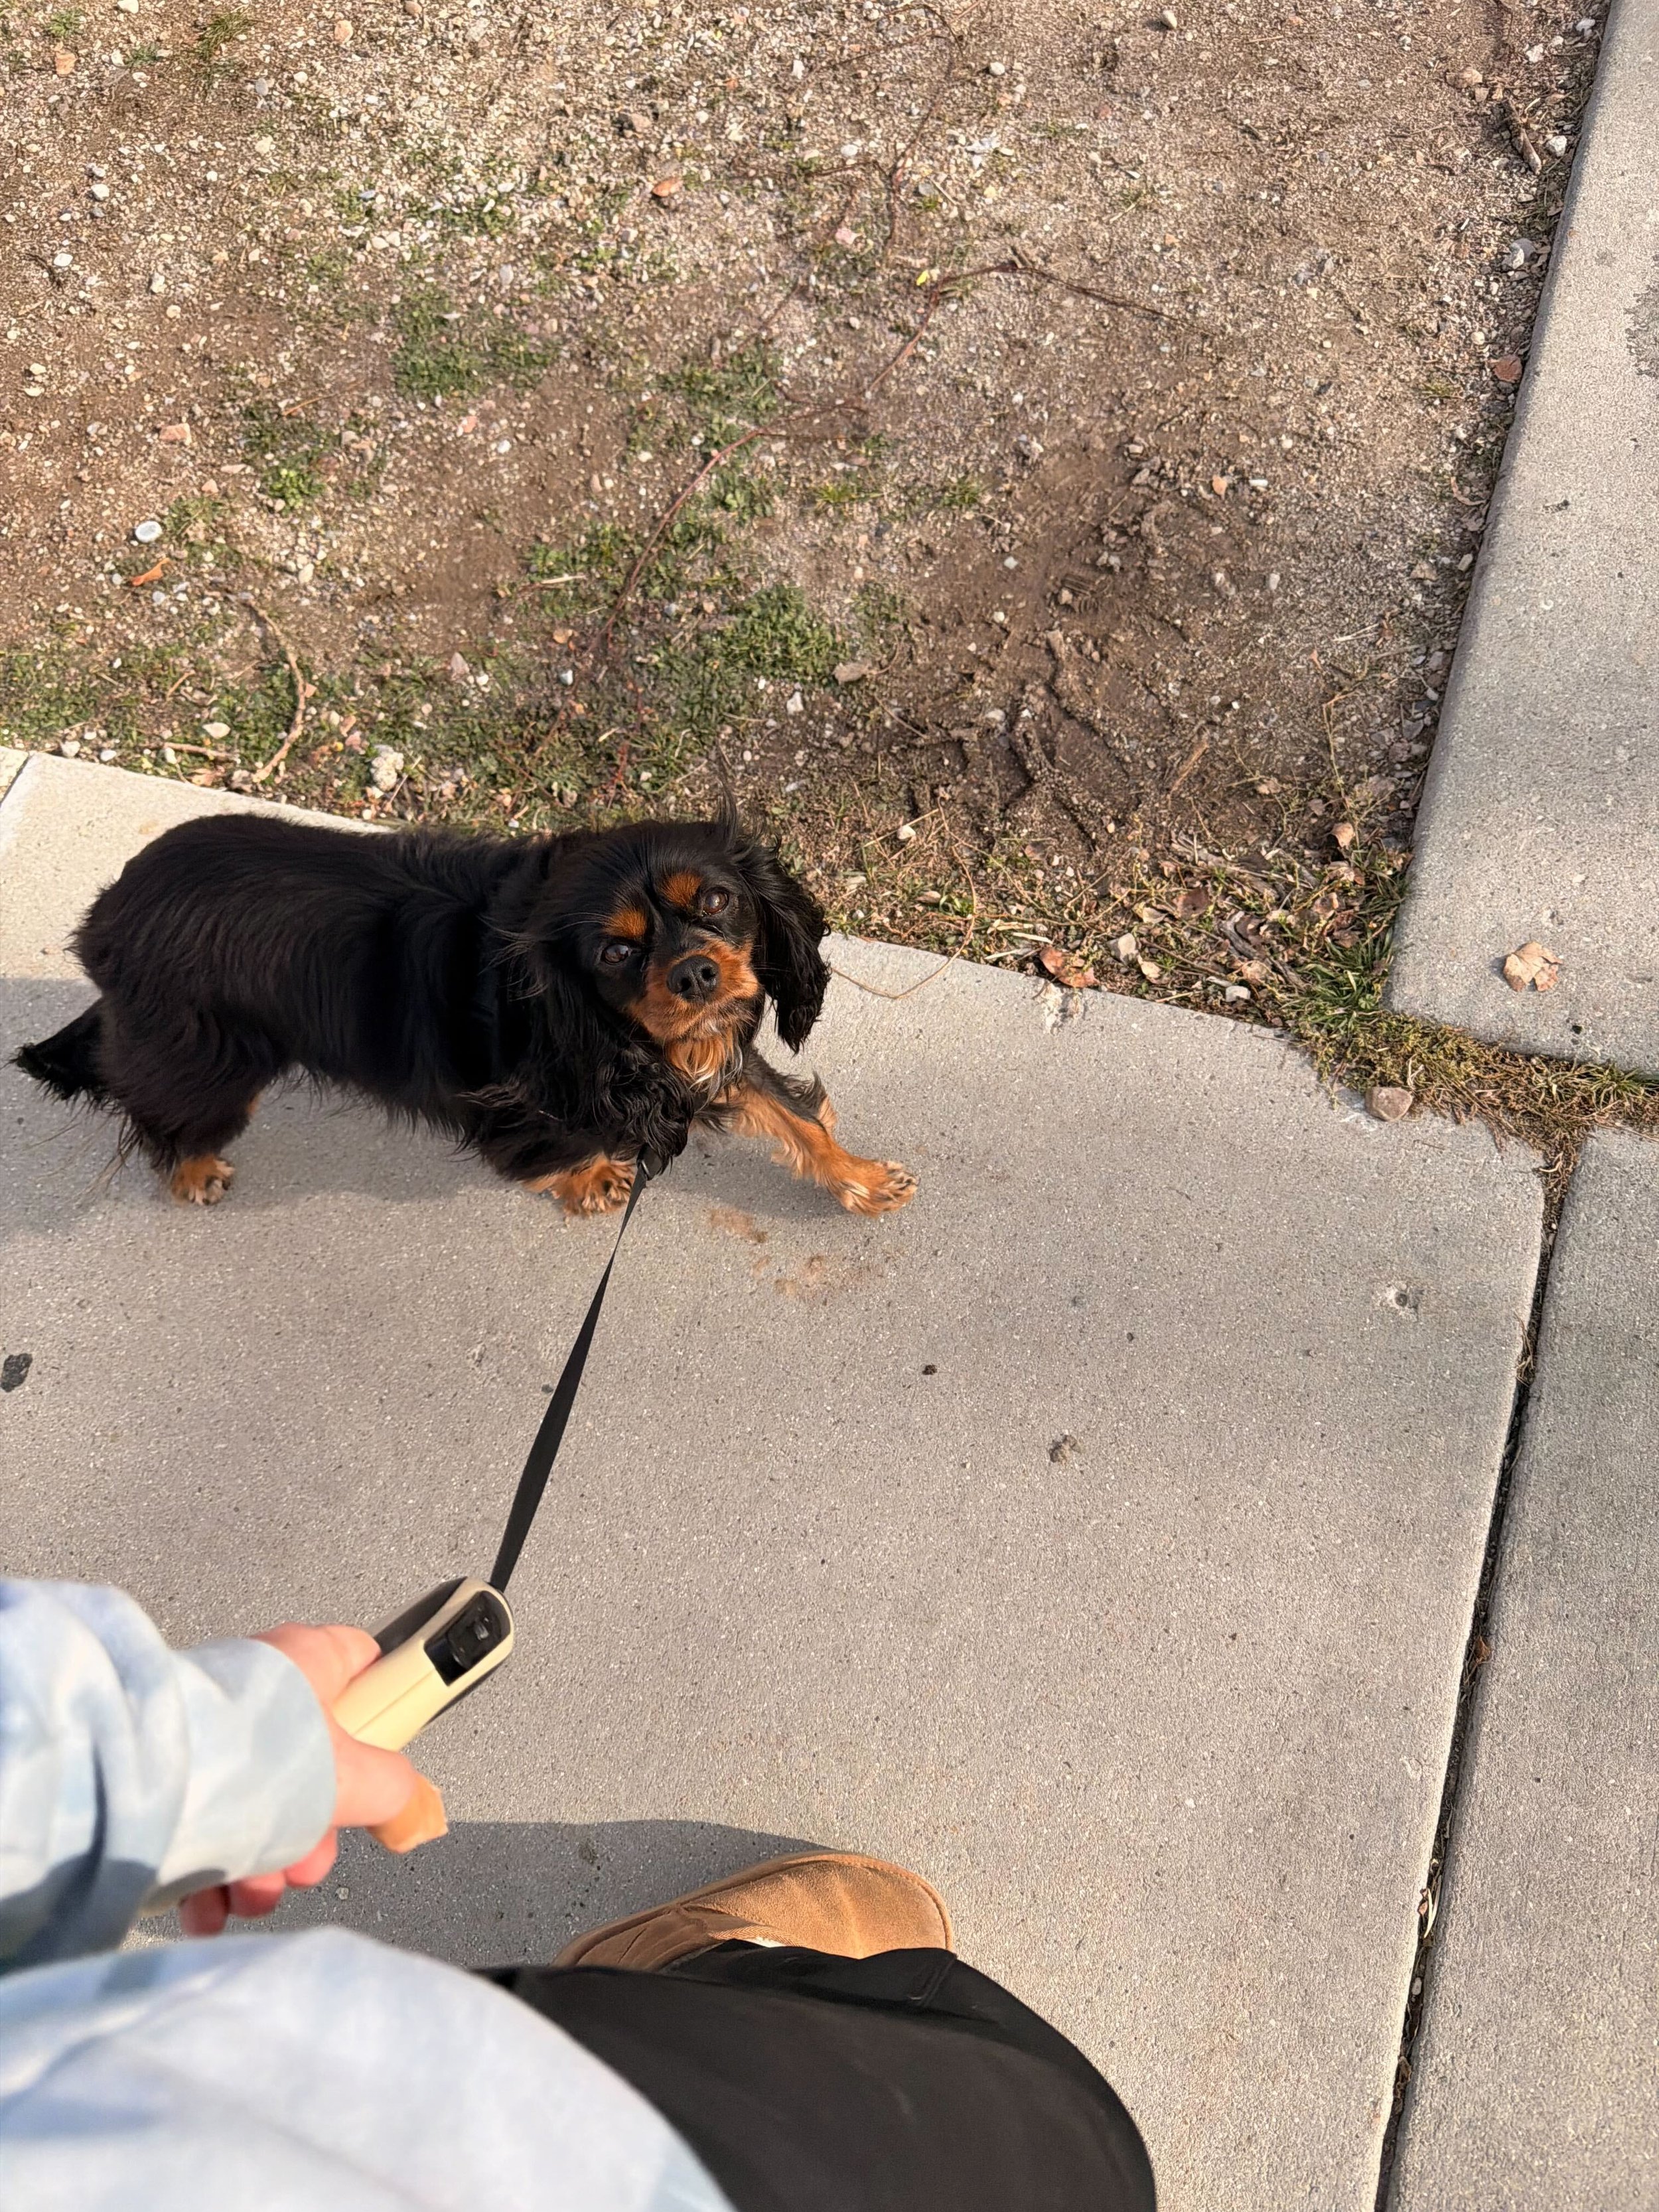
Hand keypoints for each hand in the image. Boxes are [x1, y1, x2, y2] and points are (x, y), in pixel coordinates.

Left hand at [179, 1623, 417, 1937]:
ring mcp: (212, 1746)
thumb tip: (413, 1812)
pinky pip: (205, 1841)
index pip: (362, 1664)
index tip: (388, 1758)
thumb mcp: (352, 1776)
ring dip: (262, 1871)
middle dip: (311, 1838)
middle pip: (313, 1772)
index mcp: (305, 1664)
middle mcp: (256, 1698)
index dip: (382, 1710)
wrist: (145, 1791)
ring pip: (258, 1817)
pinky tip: (207, 1903)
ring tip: (247, 1889)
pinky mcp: (169, 1791)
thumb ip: (396, 1791)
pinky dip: (210, 1884)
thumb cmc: (243, 1756)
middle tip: (303, 1857)